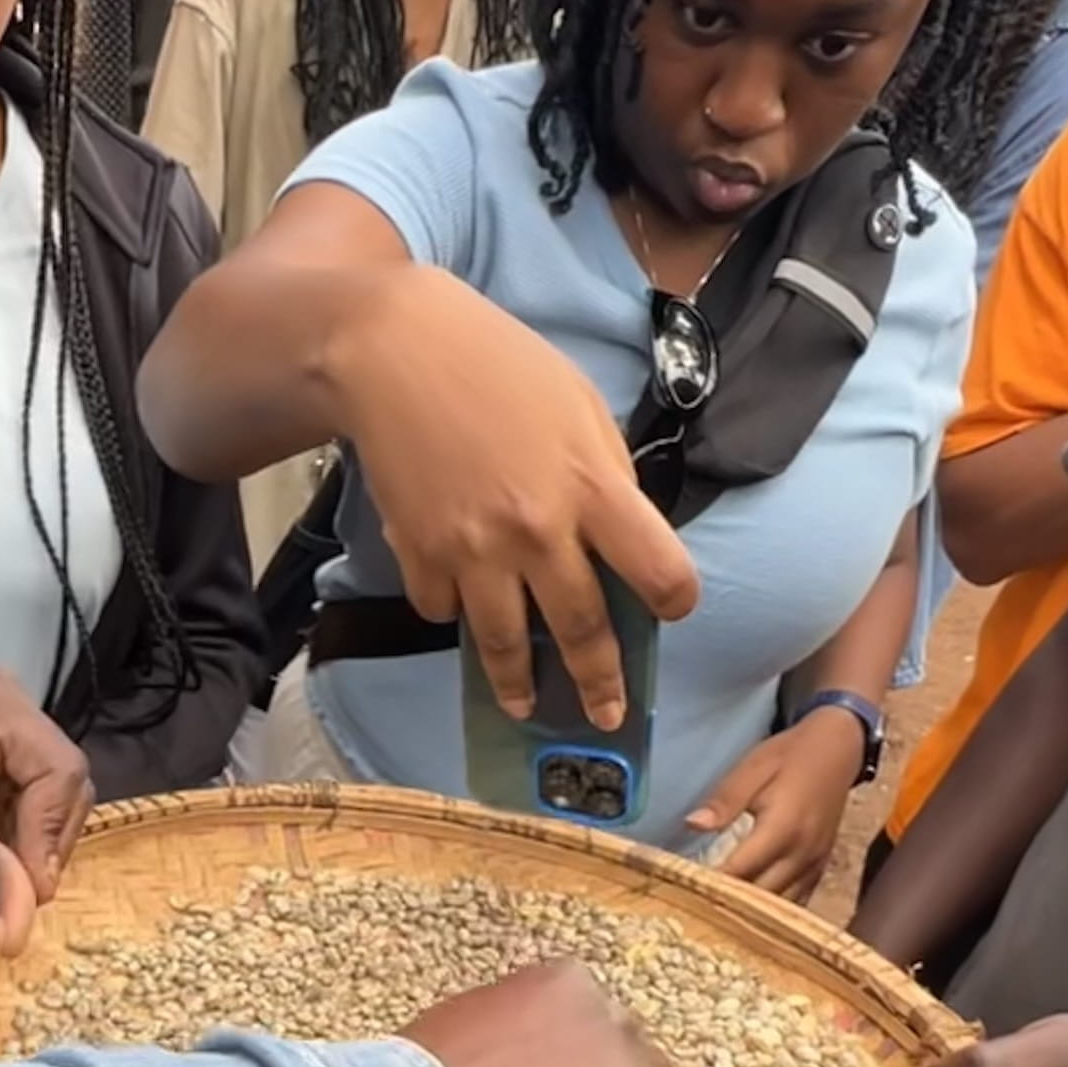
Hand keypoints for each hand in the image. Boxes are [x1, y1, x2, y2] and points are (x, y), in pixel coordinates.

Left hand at [0, 668, 93, 953]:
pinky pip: (22, 808)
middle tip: (6, 902)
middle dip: (34, 852)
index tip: (27, 892)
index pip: (59, 772)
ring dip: (18, 861)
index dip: (49, 837)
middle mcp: (6, 702)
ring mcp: (2, 729)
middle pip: (61, 788)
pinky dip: (3, 851)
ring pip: (46, 804)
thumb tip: (22, 934)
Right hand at [338, 269, 697, 726]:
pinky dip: (453, 610)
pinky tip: (459, 597)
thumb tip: (616, 539)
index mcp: (592, 487)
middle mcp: (538, 531)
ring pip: (506, 644)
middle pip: (583, 630)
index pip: (659, 572)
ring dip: (520, 685)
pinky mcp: (420, 555)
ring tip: (526, 706)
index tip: (670, 609)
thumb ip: (605, 478)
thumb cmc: (498, 365)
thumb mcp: (578, 407)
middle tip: (608, 716)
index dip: (673, 598)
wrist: (393, 350)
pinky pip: (443, 608)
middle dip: (601, 683)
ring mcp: (474, 551)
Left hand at [683, 712, 870, 903]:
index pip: (739, 870)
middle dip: (726, 905)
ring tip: (716, 914)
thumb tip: (693, 825)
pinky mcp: (820, 869)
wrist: (839, 749)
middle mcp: (802, 854)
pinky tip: (748, 913)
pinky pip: (796, 902)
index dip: (710, 885)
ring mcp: (814, 865)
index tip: (681, 893)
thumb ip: (725, 800)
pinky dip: (772, 910)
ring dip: (749, 914)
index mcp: (783, 828)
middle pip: (759, 897)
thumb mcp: (753, 767)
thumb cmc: (790, 756)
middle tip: (692, 909)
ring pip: (779, 907)